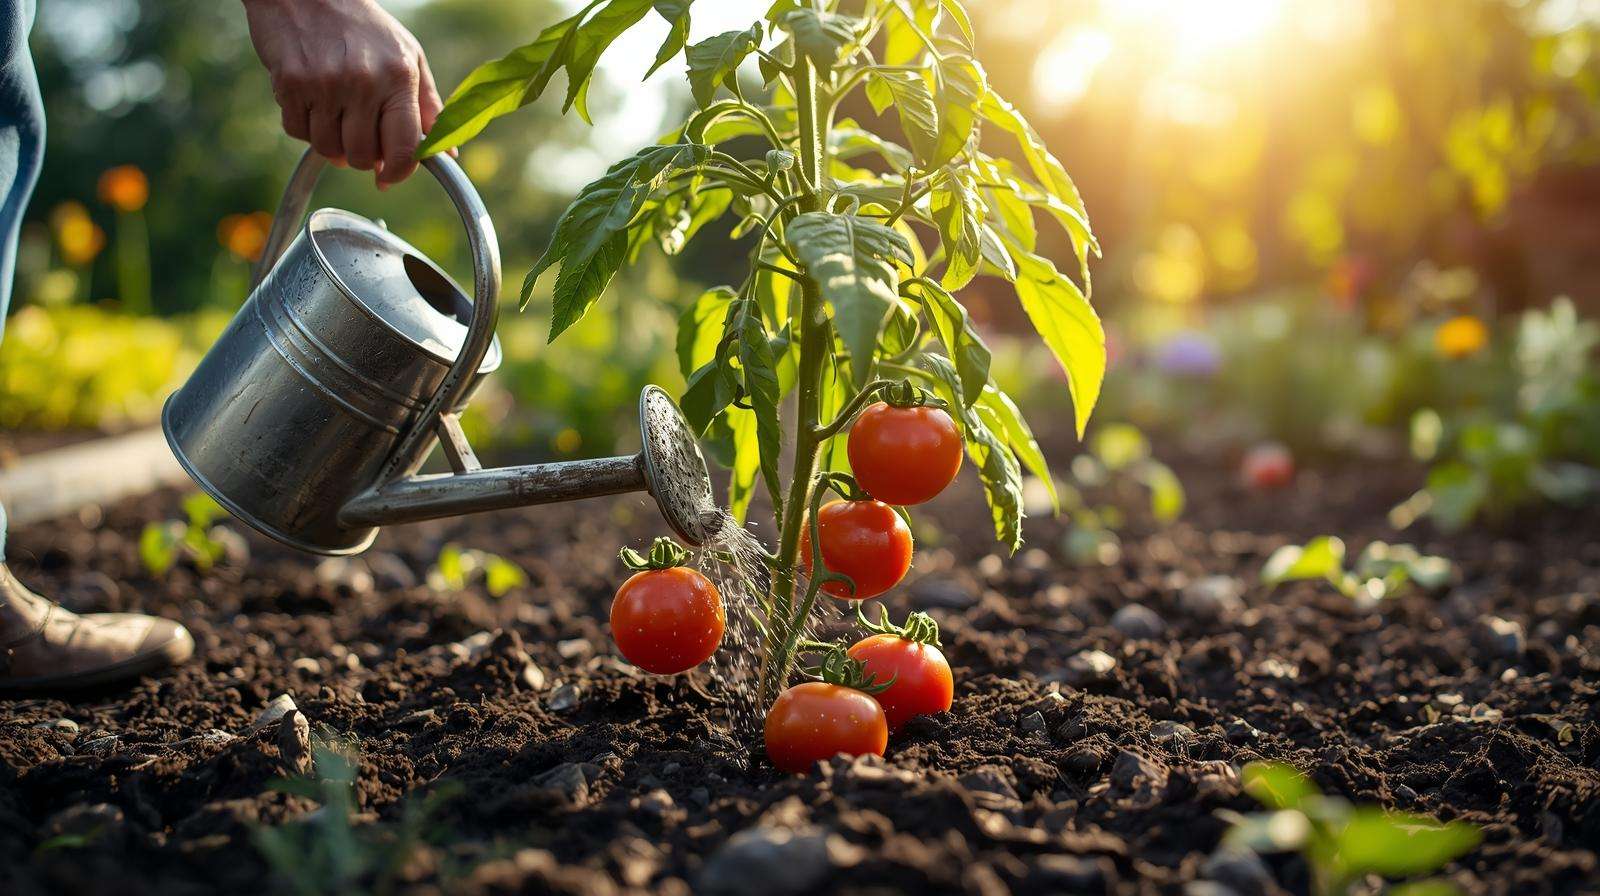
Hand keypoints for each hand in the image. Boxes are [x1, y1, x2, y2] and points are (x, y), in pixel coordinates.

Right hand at [243, 0, 442, 187]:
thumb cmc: (364, 28)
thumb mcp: (408, 57)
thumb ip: (429, 107)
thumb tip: (447, 154)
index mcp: (399, 78)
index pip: (404, 149)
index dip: (399, 173)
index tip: (391, 174)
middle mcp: (364, 83)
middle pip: (363, 157)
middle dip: (363, 157)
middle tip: (360, 135)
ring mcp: (325, 84)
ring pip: (329, 150)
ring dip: (333, 144)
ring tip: (337, 117)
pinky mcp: (290, 84)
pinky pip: (297, 132)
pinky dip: (305, 127)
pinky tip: (314, 104)